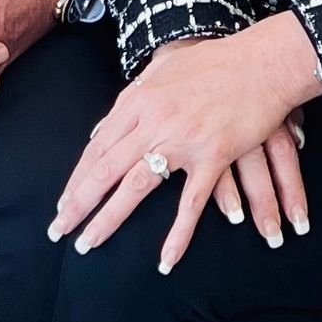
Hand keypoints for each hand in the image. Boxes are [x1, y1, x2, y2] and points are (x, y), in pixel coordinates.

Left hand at [51, 13, 321, 272]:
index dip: (79, 175)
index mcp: (140, 98)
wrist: (263, 61)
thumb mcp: (166, 66)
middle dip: (78, 202)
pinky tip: (165, 262)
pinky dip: (178, 235)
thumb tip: (110, 123)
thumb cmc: (216, 60)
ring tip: (87, 243)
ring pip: (135, 186)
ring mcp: (182, 139)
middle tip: (58, 230)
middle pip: (105, 168)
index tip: (64, 201)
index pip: (99, 144)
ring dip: (107, 218)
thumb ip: (136, 93)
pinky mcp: (213, 156)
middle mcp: (153, 120)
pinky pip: (190, 204)